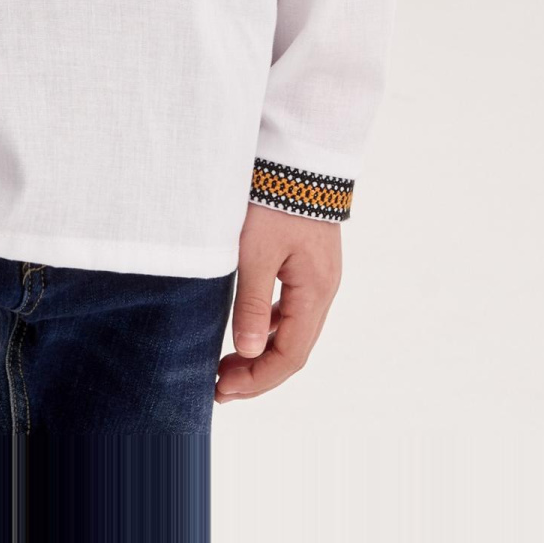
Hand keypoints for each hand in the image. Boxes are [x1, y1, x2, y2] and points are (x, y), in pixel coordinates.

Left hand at [214, 204, 341, 401]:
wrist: (294, 152)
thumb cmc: (273, 199)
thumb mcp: (255, 252)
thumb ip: (252, 304)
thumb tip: (249, 354)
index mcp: (316, 291)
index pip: (291, 356)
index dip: (258, 380)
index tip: (223, 390)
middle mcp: (324, 288)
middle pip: (295, 349)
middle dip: (258, 373)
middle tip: (219, 387)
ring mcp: (318, 276)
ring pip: (293, 330)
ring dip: (263, 352)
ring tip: (228, 366)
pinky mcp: (307, 262)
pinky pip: (291, 309)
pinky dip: (269, 328)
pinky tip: (248, 332)